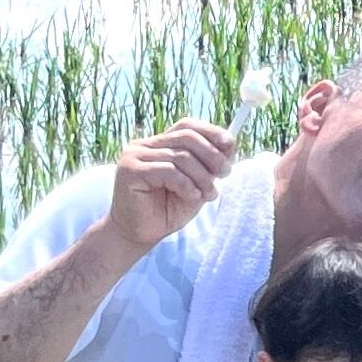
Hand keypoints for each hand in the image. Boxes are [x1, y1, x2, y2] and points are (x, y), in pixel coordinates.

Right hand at [107, 120, 235, 251]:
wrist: (138, 236)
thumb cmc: (167, 210)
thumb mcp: (196, 184)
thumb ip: (209, 164)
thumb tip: (230, 142)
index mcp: (158, 144)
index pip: (186, 125)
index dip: (210, 131)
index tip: (230, 144)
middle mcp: (143, 145)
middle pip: (186, 137)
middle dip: (212, 155)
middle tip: (225, 173)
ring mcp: (134, 157)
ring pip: (181, 157)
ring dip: (202, 176)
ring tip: (210, 194)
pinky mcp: (130, 171)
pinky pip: (169, 171)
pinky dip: (187, 184)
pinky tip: (192, 196)